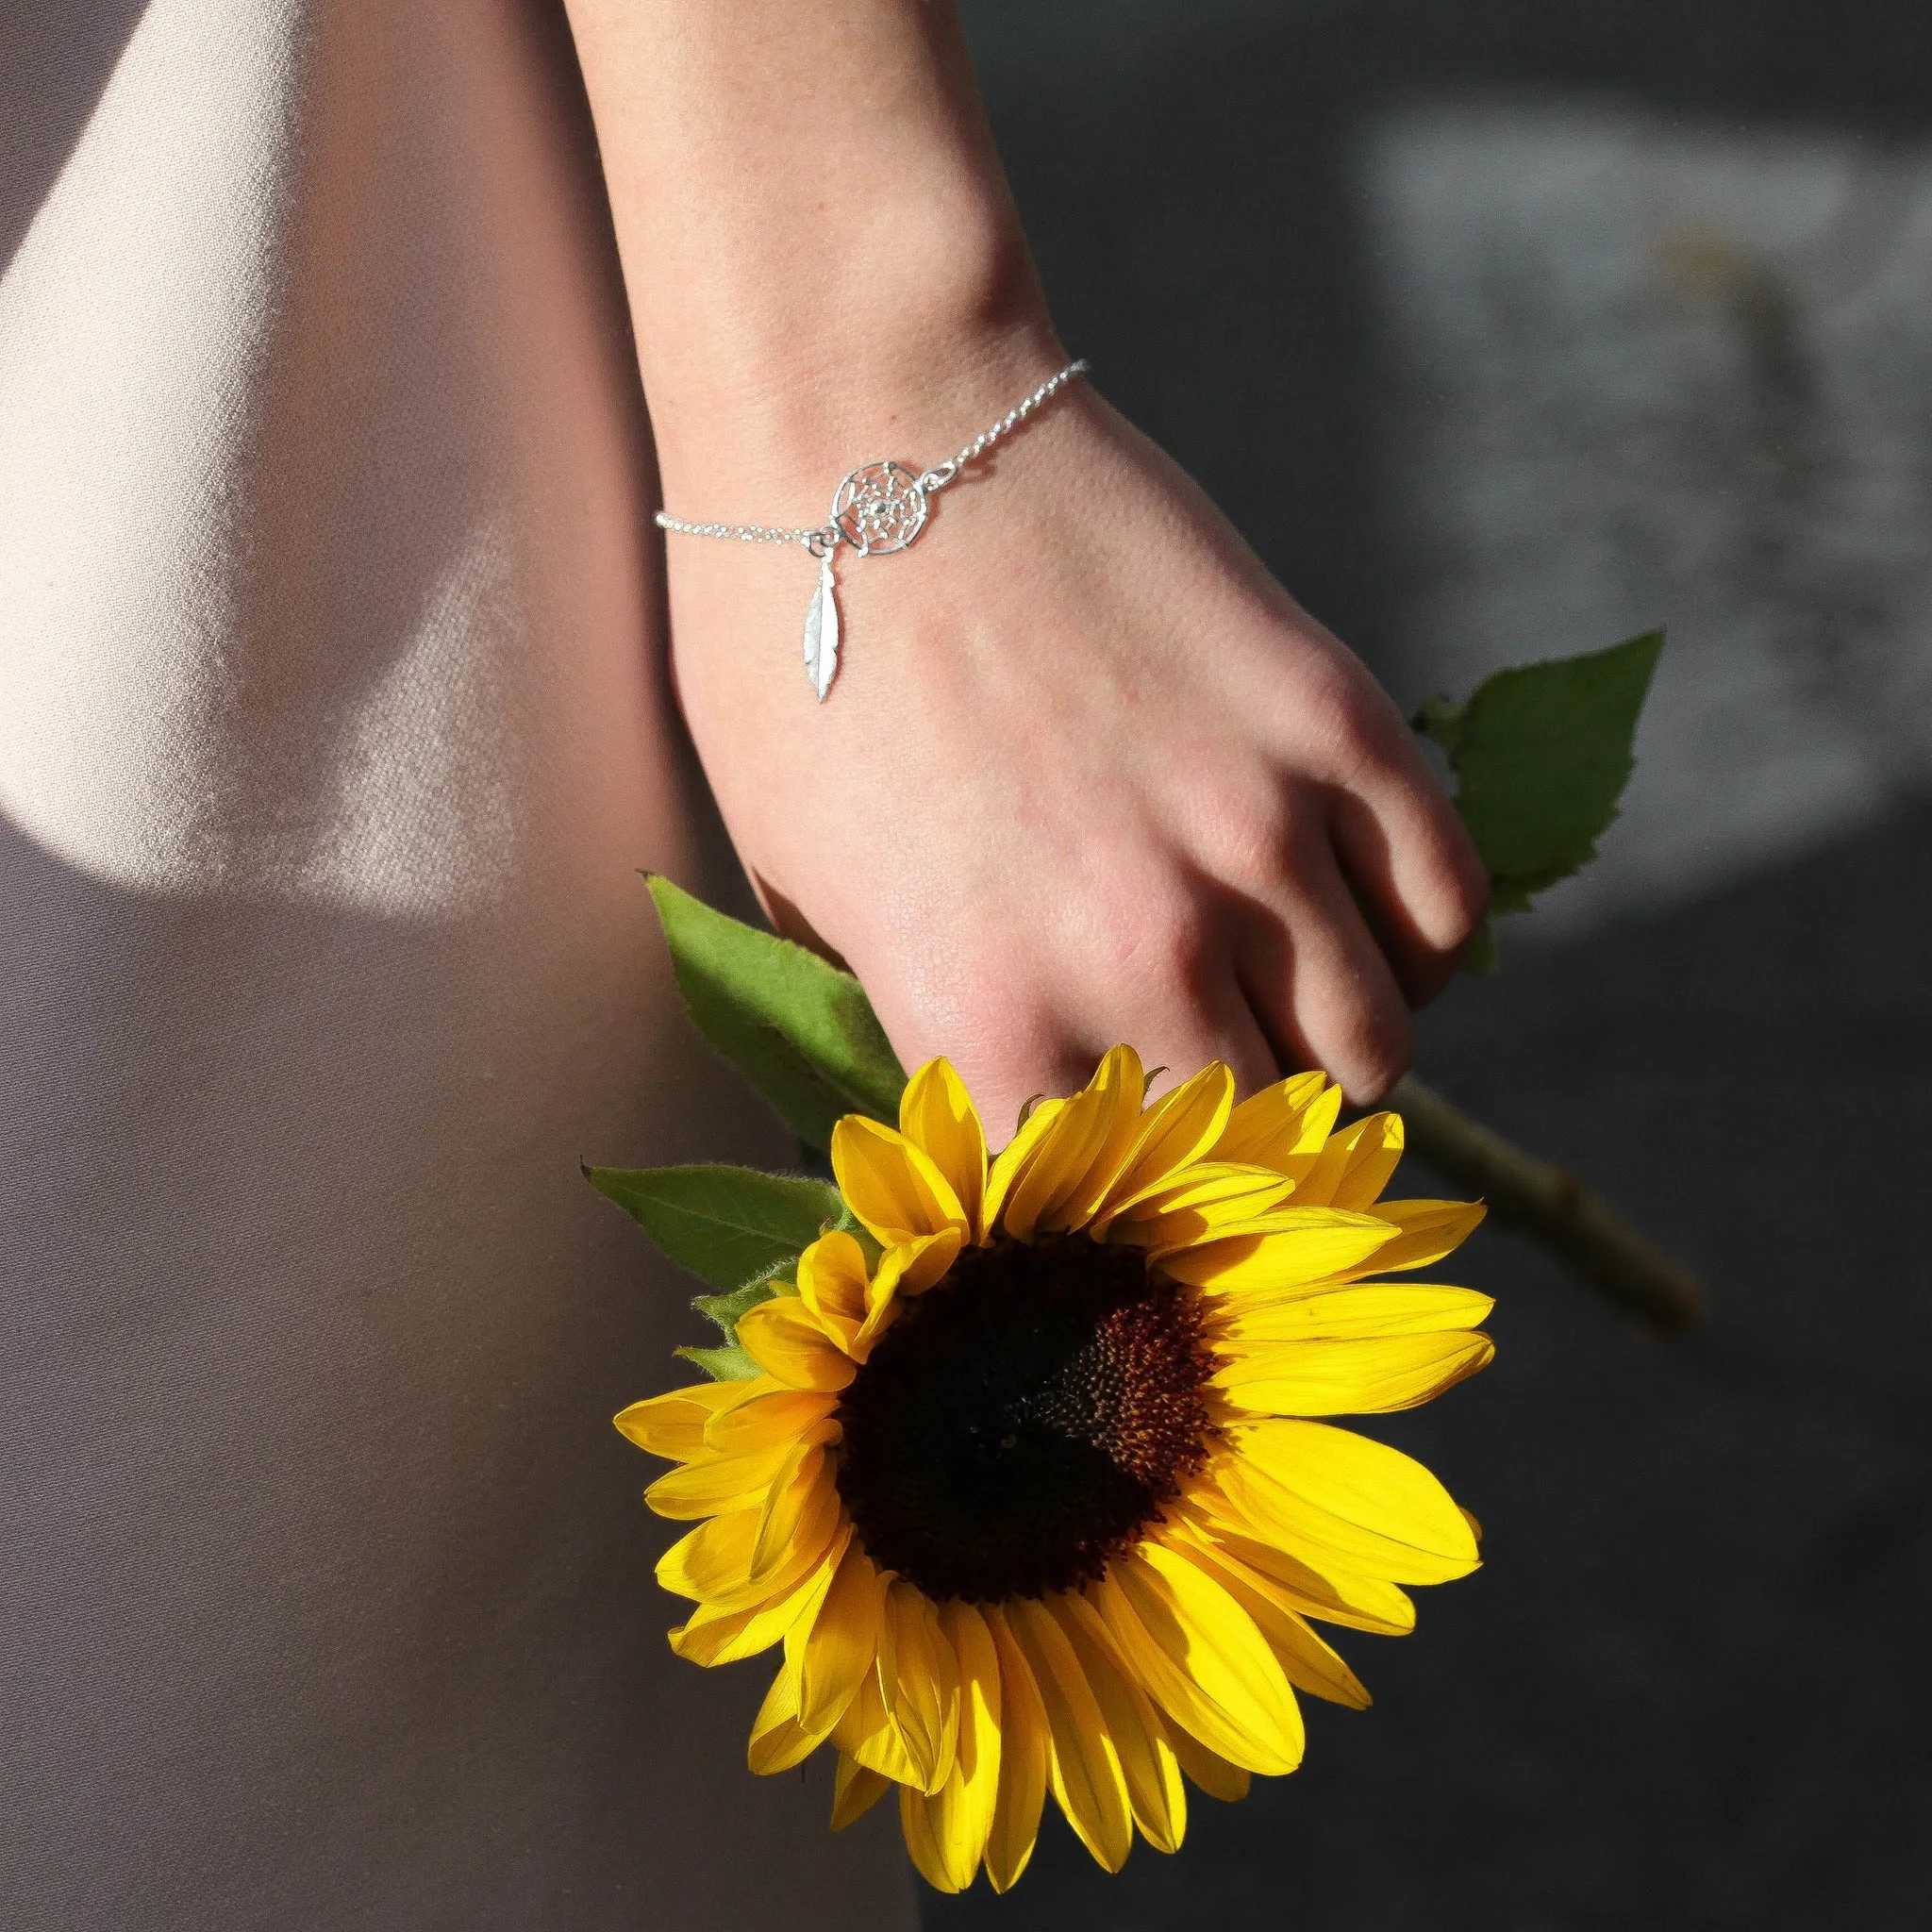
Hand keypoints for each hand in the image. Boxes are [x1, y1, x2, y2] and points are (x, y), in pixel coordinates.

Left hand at [664, 373, 1487, 1131]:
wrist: (870, 428)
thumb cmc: (792, 658)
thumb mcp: (792, 880)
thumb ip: (895, 1013)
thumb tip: (970, 1081)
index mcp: (987, 1016)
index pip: (1096, 1198)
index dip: (1107, 1198)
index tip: (1116, 1177)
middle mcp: (1141, 955)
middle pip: (1256, 1140)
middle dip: (1233, 1144)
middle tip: (1218, 1103)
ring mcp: (1258, 836)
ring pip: (1373, 1045)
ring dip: (1340, 1059)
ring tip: (1300, 1025)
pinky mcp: (1334, 723)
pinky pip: (1444, 900)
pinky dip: (1418, 944)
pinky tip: (1362, 925)